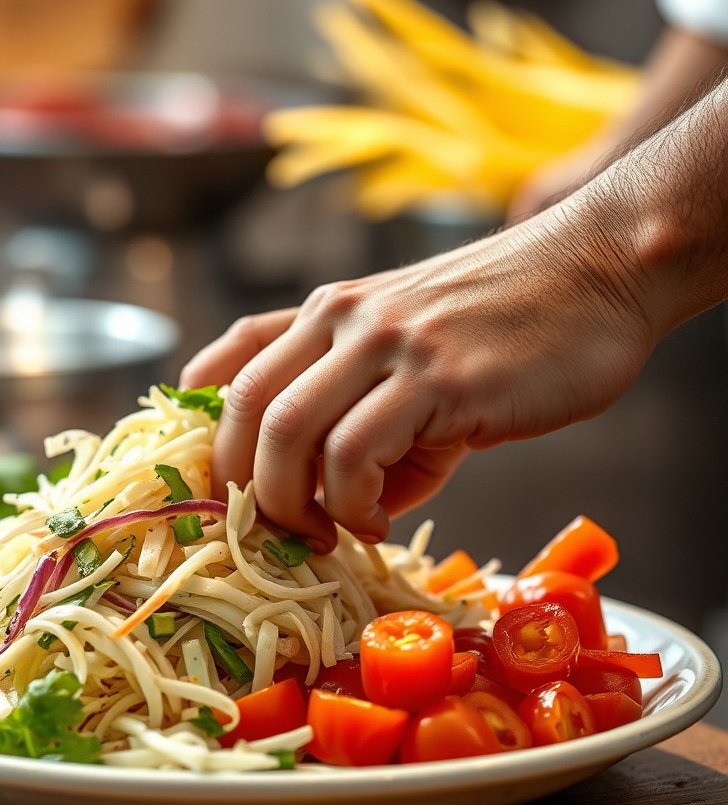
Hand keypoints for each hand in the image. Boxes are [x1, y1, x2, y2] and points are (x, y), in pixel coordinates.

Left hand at [180, 210, 654, 551]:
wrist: (600, 271)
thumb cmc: (510, 323)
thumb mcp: (418, 360)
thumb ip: (372, 422)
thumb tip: (350, 506)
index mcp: (328, 312)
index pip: (229, 360)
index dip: (203, 429)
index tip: (219, 487)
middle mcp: (341, 318)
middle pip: (243, 409)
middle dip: (242, 487)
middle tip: (276, 532)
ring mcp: (387, 343)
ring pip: (287, 433)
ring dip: (294, 505)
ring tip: (335, 533)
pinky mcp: (437, 377)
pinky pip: (356, 454)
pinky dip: (354, 505)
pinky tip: (380, 520)